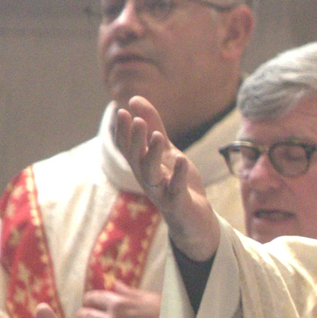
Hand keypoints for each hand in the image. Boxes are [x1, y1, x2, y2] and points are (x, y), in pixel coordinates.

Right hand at [111, 96, 218, 260]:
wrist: (195, 218)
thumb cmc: (177, 182)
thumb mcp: (167, 151)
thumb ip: (153, 127)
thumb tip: (134, 99)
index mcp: (142, 165)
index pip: (127, 147)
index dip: (123, 131)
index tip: (121, 110)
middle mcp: (147, 178)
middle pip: (135, 158)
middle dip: (135, 139)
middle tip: (135, 119)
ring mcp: (161, 192)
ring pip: (150, 173)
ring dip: (152, 154)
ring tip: (159, 135)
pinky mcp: (177, 203)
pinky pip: (176, 189)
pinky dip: (178, 175)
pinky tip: (182, 160)